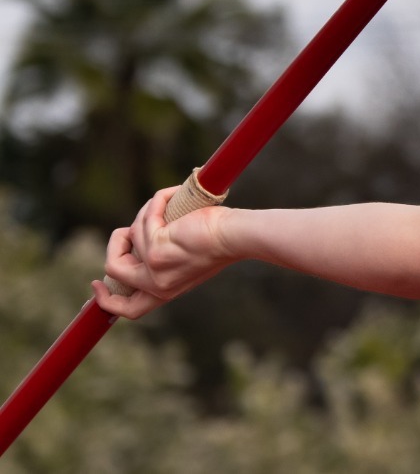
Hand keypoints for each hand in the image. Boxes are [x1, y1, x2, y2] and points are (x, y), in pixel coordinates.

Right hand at [92, 185, 237, 319]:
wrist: (237, 237)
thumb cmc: (220, 241)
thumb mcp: (186, 261)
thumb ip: (160, 260)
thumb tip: (135, 243)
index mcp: (165, 292)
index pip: (128, 310)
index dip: (106, 300)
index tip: (96, 284)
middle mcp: (158, 286)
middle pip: (114, 274)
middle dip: (114, 246)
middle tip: (126, 230)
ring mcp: (154, 269)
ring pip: (129, 237)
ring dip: (145, 215)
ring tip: (171, 205)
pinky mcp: (157, 250)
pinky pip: (145, 218)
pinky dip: (156, 202)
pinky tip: (173, 195)